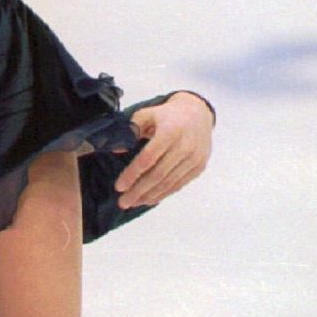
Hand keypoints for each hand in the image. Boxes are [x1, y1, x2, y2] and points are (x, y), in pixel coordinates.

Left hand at [115, 91, 213, 209]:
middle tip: (122, 202)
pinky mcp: (199, 167)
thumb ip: (130, 130)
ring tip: (133, 202)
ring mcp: (194, 158)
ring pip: (169, 183)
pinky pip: (179, 184)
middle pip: (158, 175)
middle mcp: (184, 147)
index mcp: (170, 132)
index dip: (132, 174)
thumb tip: (117, 150)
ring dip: (149, 196)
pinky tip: (149, 199)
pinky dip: (163, 194)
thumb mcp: (147, 114)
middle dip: (138, 191)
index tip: (119, 186)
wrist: (198, 113)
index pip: (148, 158)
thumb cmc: (167, 115)